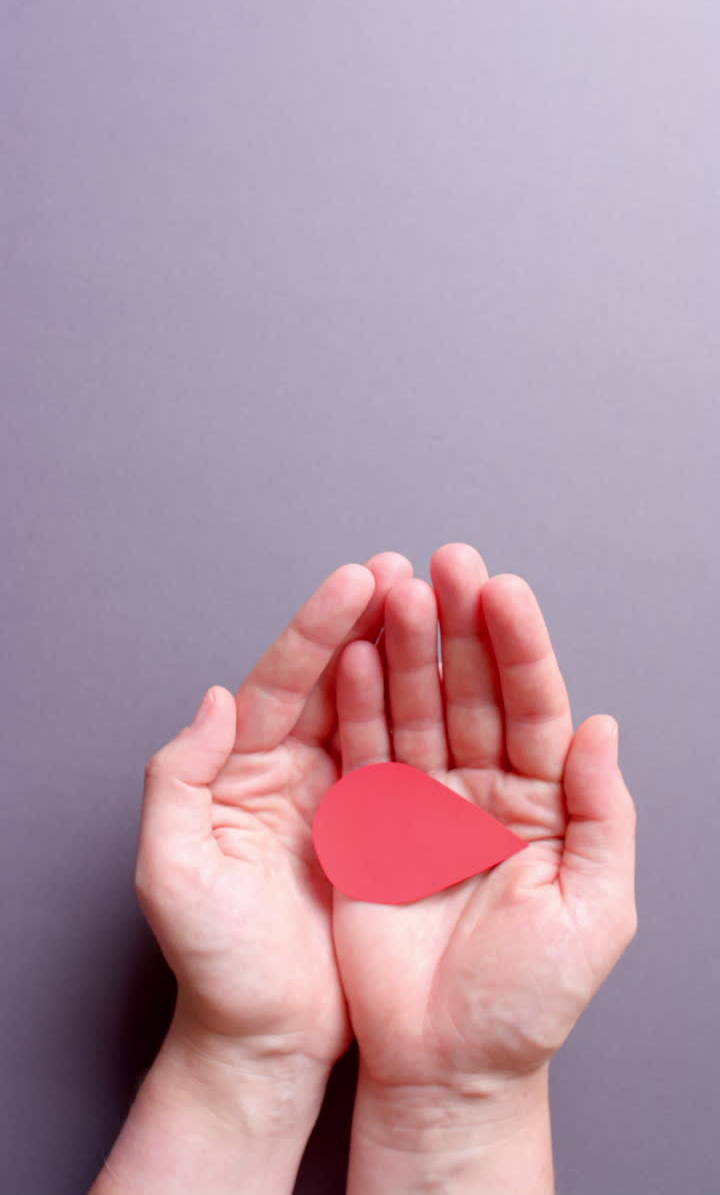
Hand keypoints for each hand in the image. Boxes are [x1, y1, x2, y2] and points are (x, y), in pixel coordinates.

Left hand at [134, 552, 412, 1070]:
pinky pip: (407, 760)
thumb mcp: (171, 873)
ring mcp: (337, 795)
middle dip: (370, 621)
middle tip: (409, 570)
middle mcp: (289, 769)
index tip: (357, 580)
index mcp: (239, 768)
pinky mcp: (379, 828)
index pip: (282, 681)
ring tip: (441, 602)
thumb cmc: (214, 963)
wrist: (264, 1037)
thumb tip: (214, 699)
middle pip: (335, 679)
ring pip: (378, 708)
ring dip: (408, 656)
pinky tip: (458, 682)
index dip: (319, 628)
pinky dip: (431, 717)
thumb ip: (176, 779)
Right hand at [332, 543, 636, 1190]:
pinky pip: (364, 751)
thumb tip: (602, 728)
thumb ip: (604, 816)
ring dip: (405, 649)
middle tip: (446, 563)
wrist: (445, 1064)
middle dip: (459, 626)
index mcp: (543, 803)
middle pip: (471, 690)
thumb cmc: (527, 1000)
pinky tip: (355, 656)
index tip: (502, 591)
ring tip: (394, 592)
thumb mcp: (594, 910)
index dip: (520, 647)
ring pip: (415, 708)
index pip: (535, 706)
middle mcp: (483, 789)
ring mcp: (423, 801)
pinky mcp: (369, 823)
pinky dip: (357, 703)